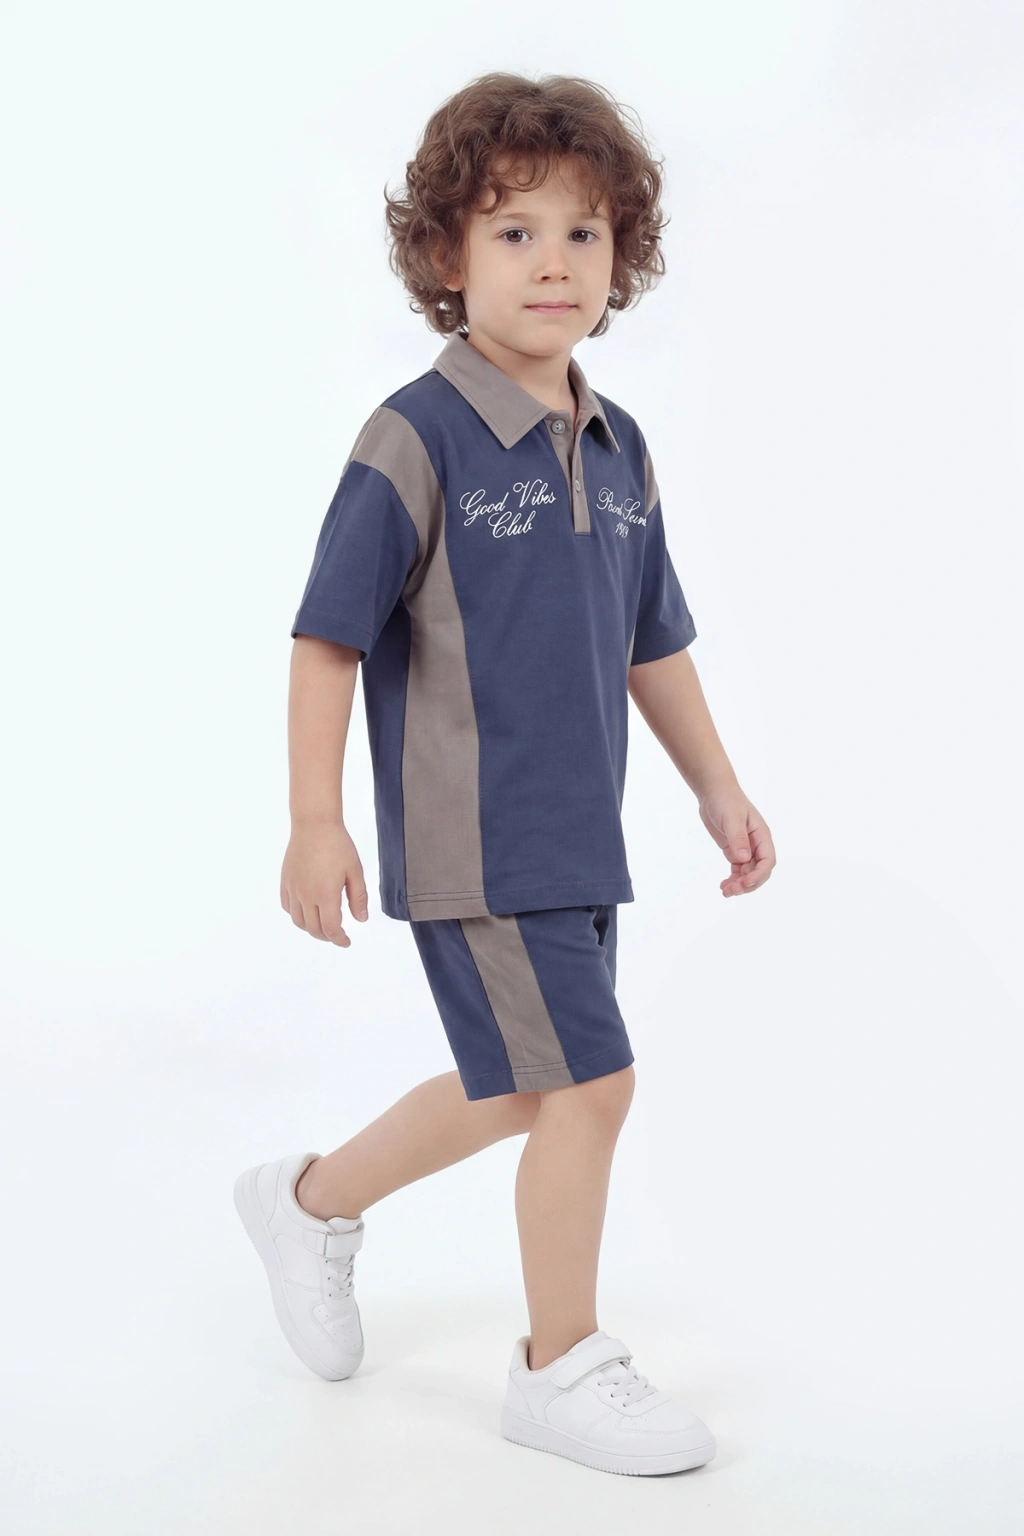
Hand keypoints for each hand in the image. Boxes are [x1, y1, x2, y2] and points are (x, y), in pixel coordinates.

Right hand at [280, 821, 369, 945]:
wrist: (314, 824)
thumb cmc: (337, 845)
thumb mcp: (355, 871)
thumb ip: (358, 897)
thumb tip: (361, 919)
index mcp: (326, 895)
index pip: (331, 929)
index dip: (339, 940)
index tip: (346, 942)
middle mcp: (306, 896)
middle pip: (314, 929)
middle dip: (327, 937)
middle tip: (337, 935)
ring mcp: (293, 889)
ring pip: (298, 921)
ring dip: (311, 928)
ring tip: (322, 926)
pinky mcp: (285, 881)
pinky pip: (287, 906)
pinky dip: (297, 915)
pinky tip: (306, 911)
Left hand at [698, 786, 775, 896]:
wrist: (713, 791)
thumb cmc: (726, 800)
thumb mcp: (732, 818)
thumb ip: (737, 838)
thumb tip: (743, 859)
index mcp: (761, 836)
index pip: (768, 860)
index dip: (759, 875)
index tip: (745, 883)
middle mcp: (756, 844)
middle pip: (759, 871)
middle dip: (748, 884)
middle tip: (732, 890)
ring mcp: (745, 849)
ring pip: (748, 873)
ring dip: (739, 885)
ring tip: (725, 892)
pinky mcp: (734, 850)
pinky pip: (738, 870)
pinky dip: (733, 880)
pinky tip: (724, 886)